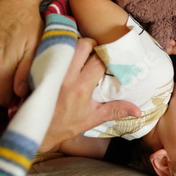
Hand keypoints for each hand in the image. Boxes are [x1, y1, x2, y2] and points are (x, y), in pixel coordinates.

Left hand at [39, 38, 140, 152]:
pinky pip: (51, 51)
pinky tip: (65, 55)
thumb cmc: (66, 125)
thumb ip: (116, 110)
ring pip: (66, 45)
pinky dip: (60, 50)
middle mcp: (66, 77)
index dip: (108, 56)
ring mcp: (52, 72)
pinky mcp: (39, 70)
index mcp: (81, 87)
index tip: (112, 57)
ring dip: (76, 45)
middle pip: (82, 45)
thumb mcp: (93, 118)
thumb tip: (138, 110)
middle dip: (92, 44)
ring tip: (82, 52)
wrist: (37, 130)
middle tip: (95, 50)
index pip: (99, 61)